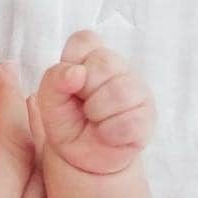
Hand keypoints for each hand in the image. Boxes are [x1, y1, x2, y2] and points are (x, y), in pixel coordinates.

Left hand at [33, 29, 156, 174]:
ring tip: (94, 121)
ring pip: (119, 91)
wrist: (82, 158)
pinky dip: (109, 133)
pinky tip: (106, 135)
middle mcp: (120, 69)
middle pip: (104, 62)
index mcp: (93, 57)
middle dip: (85, 91)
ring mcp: (138, 91)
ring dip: (97, 113)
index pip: (85, 39)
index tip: (70, 84)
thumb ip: (54, 80)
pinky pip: (128, 122)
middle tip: (83, 107)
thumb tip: (76, 72)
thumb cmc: (67, 122)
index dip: (72, 61)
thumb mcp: (49, 101)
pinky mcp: (148, 118)